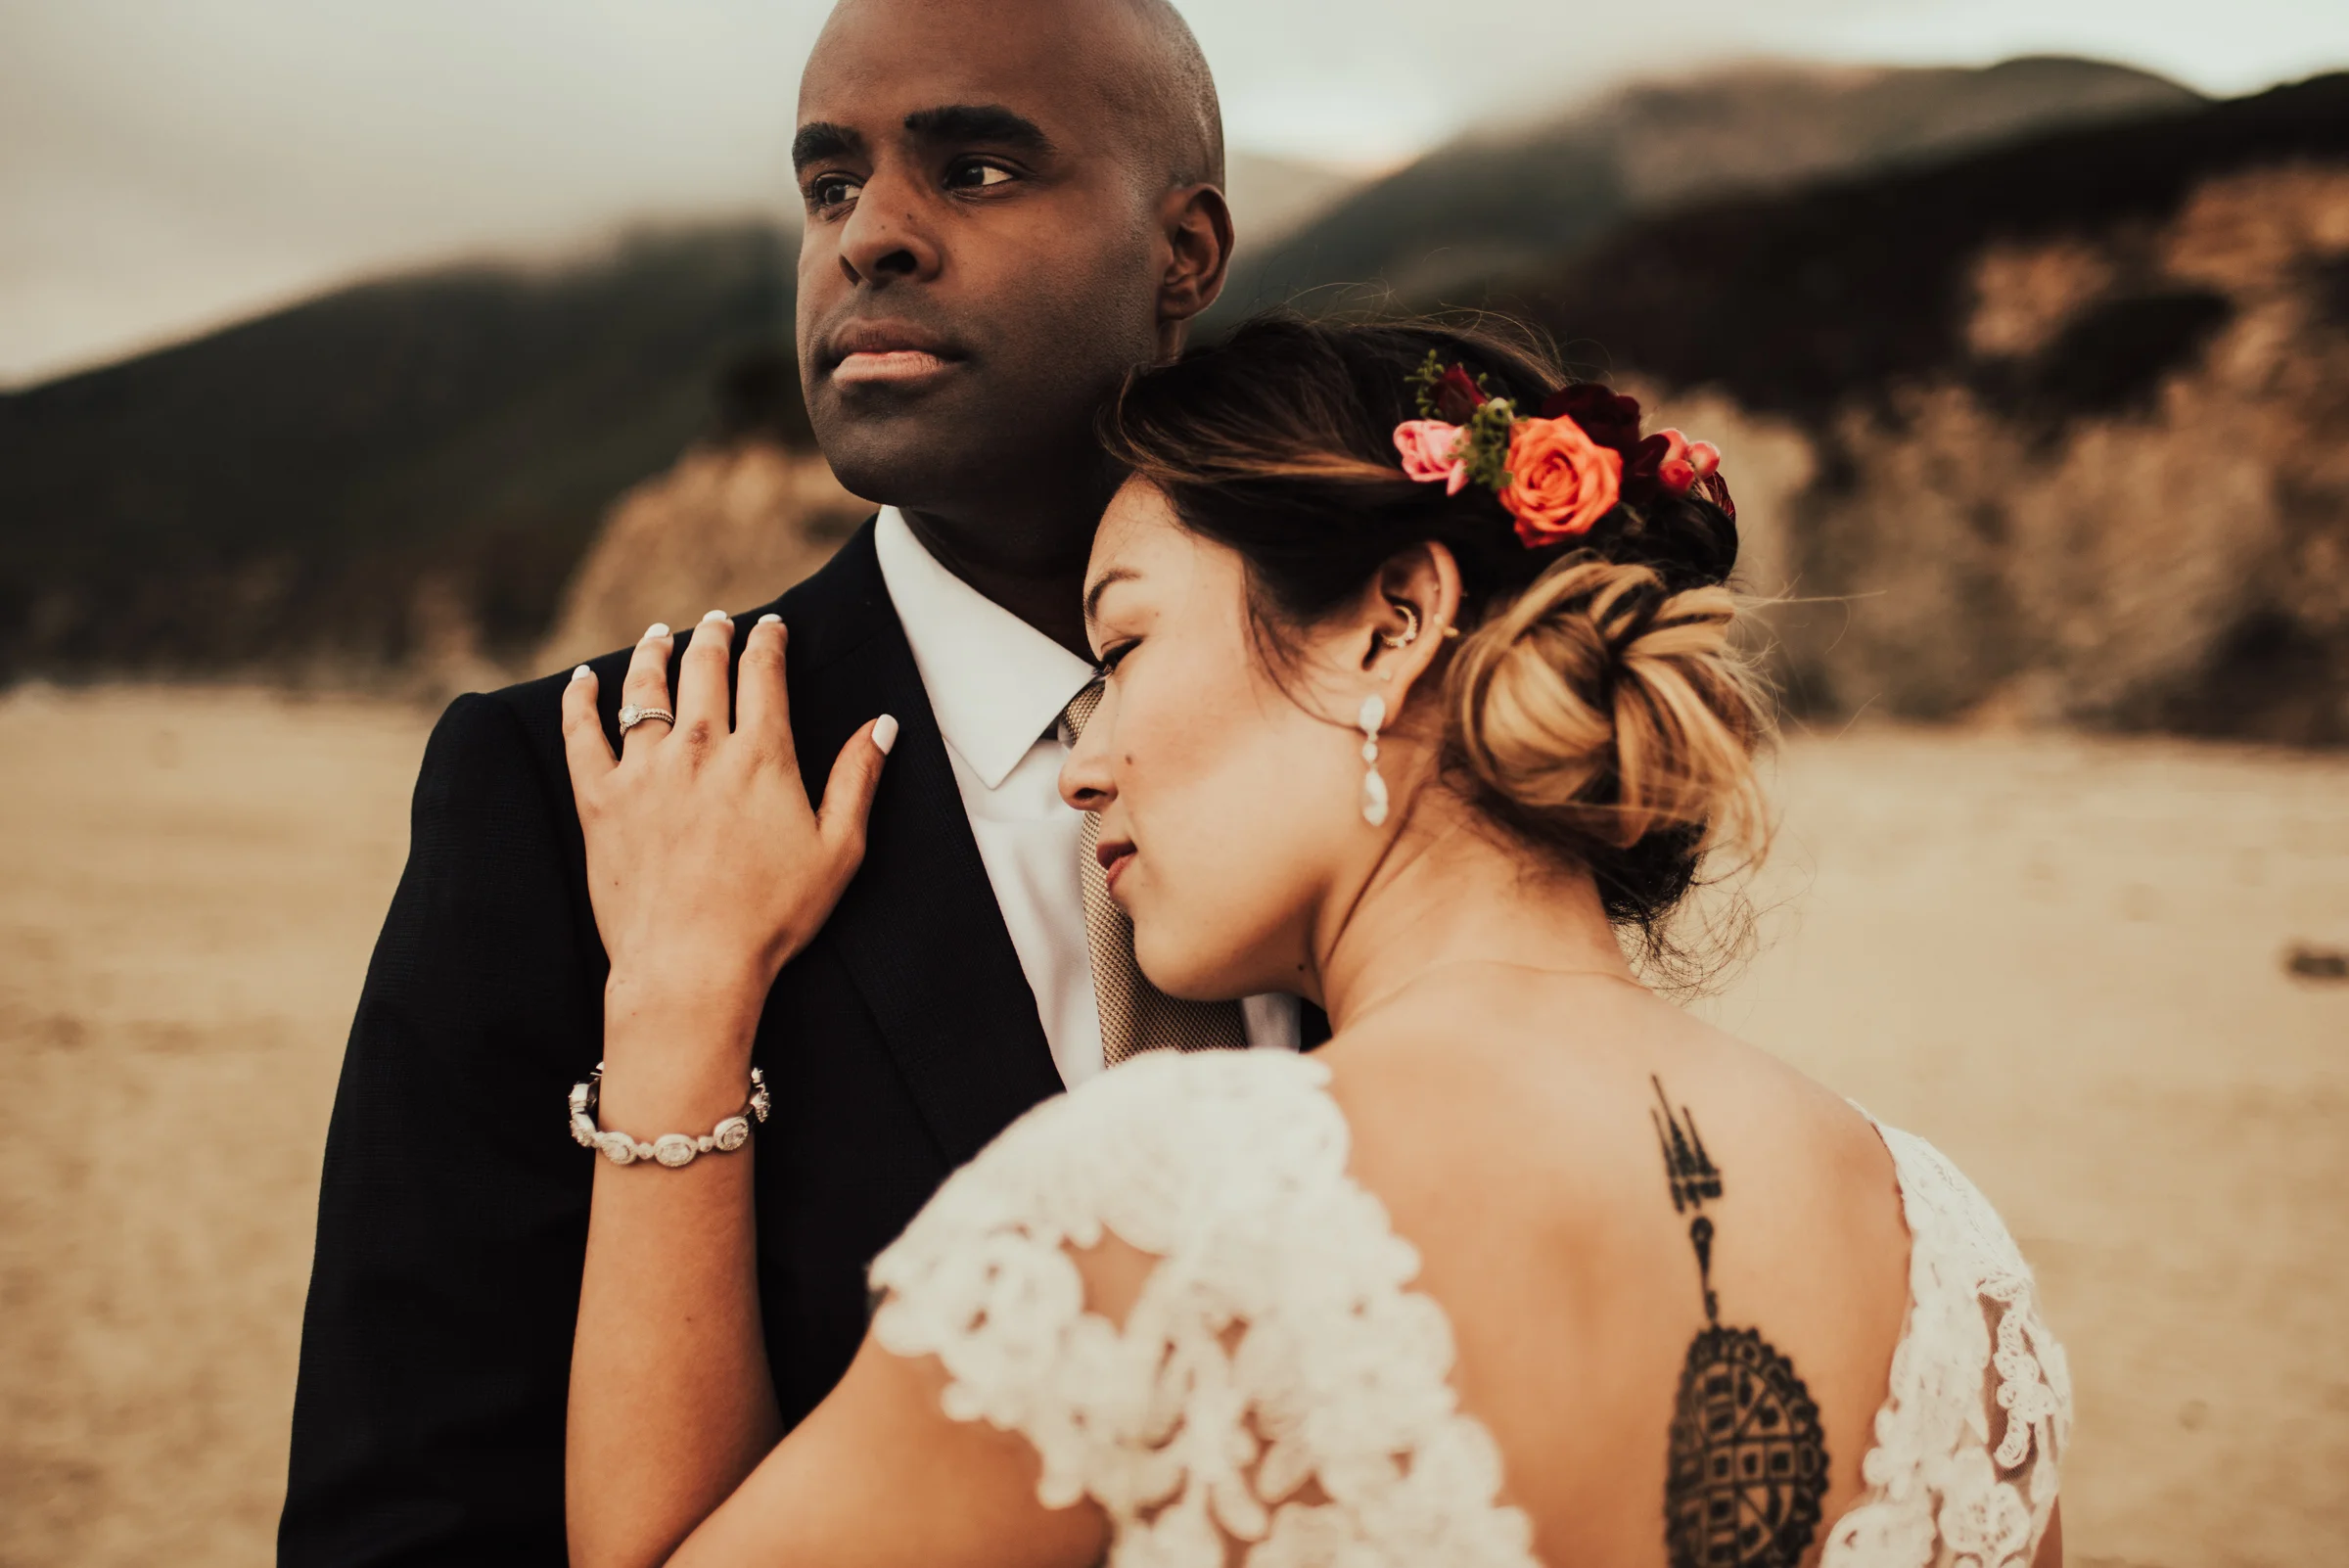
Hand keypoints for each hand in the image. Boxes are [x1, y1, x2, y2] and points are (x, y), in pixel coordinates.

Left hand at [562, 611, 895, 1042]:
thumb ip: (858, 780)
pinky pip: (582, 733)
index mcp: (761, 757)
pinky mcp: (600, 799)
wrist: (691, 965)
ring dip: (655, 652)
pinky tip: (585, 681)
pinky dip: (581, 700)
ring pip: (645, 688)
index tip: (772, 626)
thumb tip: (881, 725)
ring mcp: (644, 770)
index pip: (764, 673)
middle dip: (716, 635)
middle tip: (719, 622)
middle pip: (705, 666)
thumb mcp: (838, 851)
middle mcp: (700, 749)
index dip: (769, 641)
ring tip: (661, 634)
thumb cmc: (771, 917)